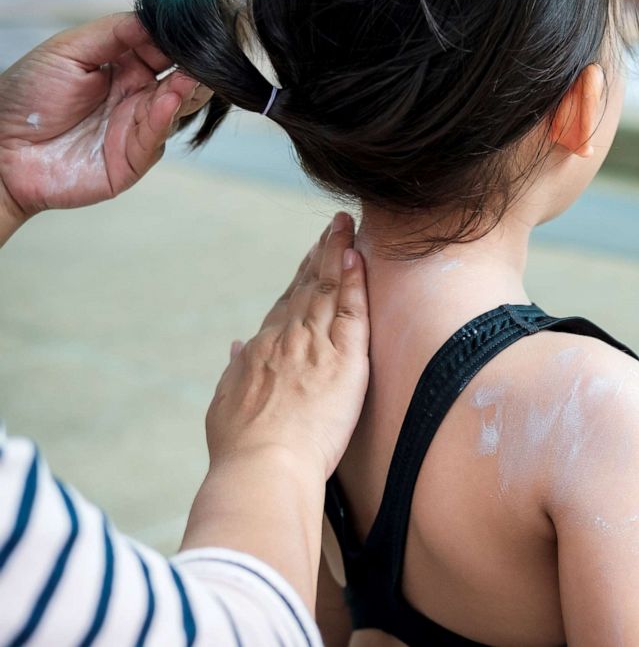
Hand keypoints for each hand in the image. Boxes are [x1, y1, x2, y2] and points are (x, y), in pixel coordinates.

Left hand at [0, 13, 210, 224]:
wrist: (1, 149)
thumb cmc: (26, 99)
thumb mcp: (67, 51)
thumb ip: (112, 34)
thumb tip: (153, 20)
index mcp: (124, 68)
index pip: (163, 51)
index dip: (177, 41)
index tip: (190, 28)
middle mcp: (137, 98)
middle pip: (180, 81)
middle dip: (194, 68)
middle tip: (204, 55)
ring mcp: (138, 128)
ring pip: (176, 108)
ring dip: (186, 91)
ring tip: (190, 76)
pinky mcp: (134, 159)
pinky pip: (155, 136)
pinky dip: (164, 118)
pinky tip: (168, 99)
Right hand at [206, 212, 369, 479]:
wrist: (262, 466)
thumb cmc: (243, 449)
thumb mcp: (227, 404)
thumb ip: (235, 372)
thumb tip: (236, 347)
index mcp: (261, 351)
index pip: (286, 306)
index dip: (301, 280)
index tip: (310, 261)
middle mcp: (286, 339)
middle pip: (307, 287)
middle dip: (320, 254)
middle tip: (334, 227)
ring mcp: (313, 345)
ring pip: (328, 288)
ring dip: (336, 253)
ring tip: (346, 226)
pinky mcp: (343, 359)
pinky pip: (351, 309)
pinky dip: (353, 280)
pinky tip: (356, 255)